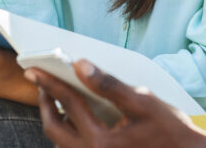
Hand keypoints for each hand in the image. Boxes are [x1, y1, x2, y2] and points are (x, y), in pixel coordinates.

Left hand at [28, 60, 205, 147]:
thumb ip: (108, 84)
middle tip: (40, 84)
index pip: (68, 104)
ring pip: (61, 144)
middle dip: (44, 104)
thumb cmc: (171, 131)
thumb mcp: (142, 102)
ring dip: (54, 120)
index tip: (34, 69)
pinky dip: (68, 133)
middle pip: (54, 129)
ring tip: (53, 98)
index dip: (50, 82)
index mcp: (101, 141)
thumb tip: (80, 65)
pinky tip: (73, 118)